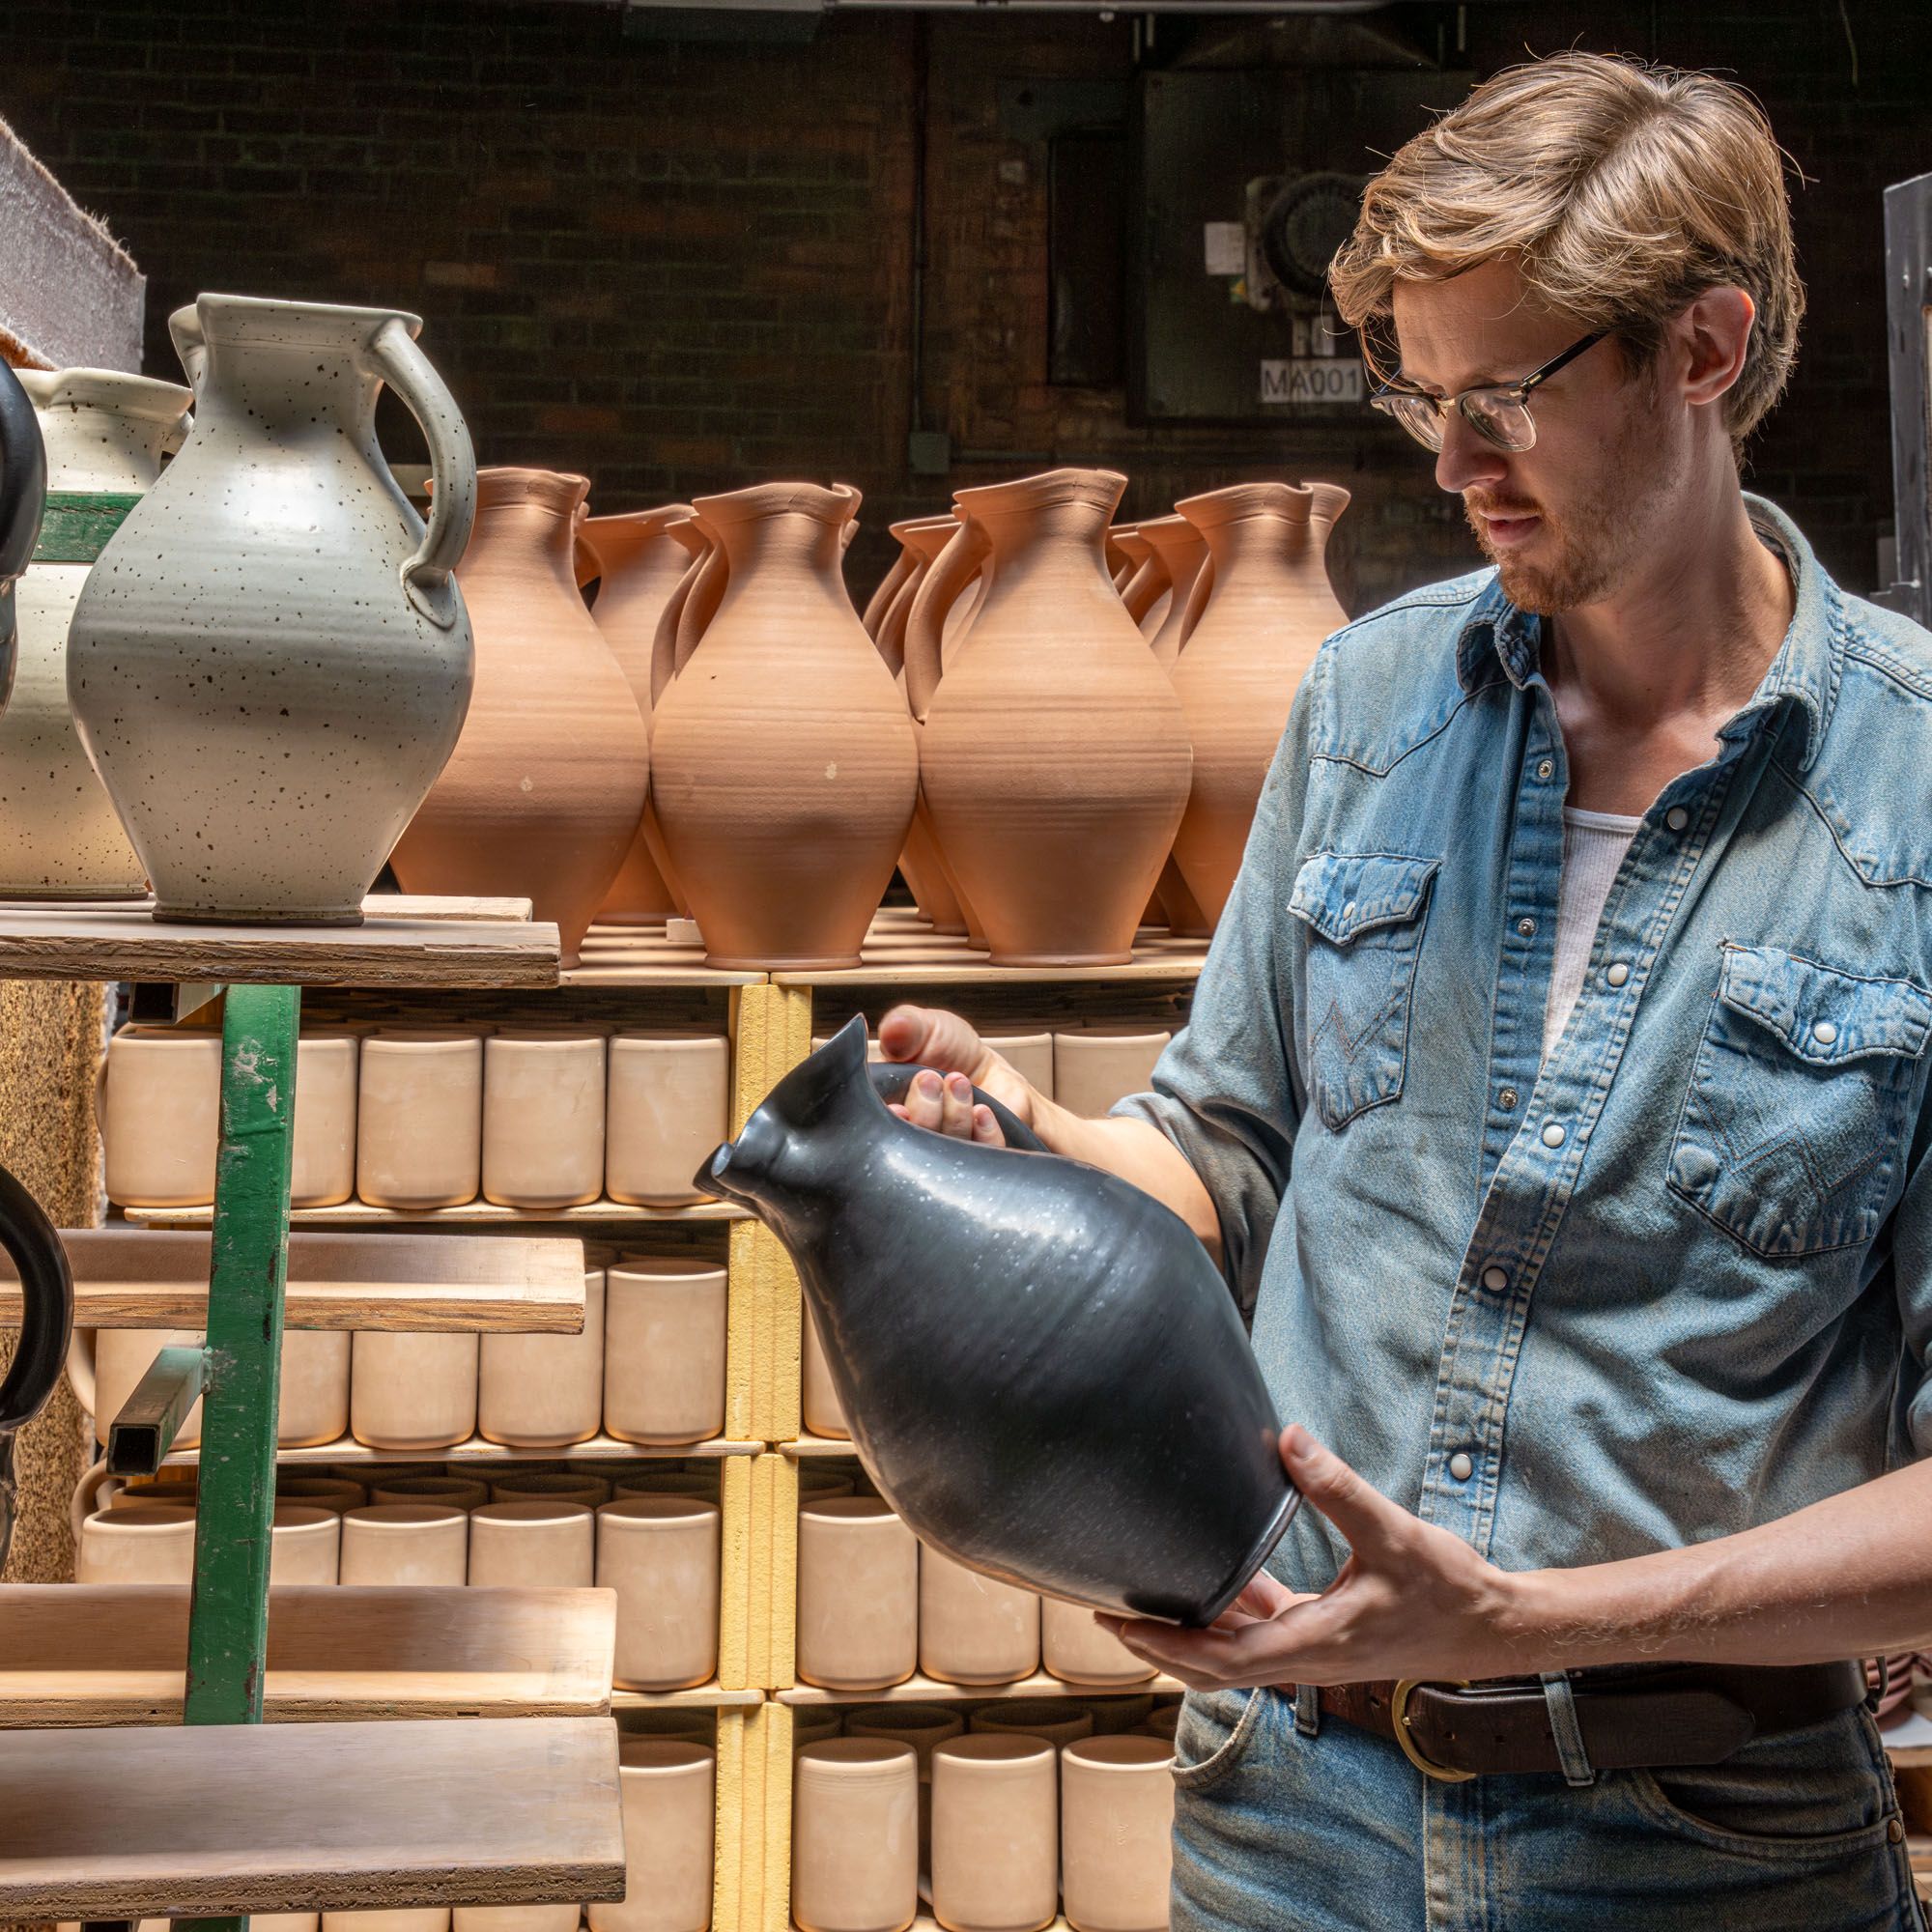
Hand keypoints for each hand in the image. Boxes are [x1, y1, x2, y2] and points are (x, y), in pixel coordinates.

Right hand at [876, 1003, 1039, 1146]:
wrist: (988, 1066)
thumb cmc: (945, 1048)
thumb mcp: (922, 1028)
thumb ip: (904, 1027)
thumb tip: (894, 1029)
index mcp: (888, 1116)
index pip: (879, 1138)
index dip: (889, 1128)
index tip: (899, 1108)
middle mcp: (916, 1143)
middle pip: (915, 1150)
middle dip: (924, 1113)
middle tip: (930, 1078)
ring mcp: (951, 1155)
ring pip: (950, 1154)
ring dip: (954, 1116)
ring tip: (958, 1080)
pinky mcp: (985, 1158)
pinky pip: (986, 1156)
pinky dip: (985, 1133)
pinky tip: (983, 1110)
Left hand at [1097, 1426, 1530, 1689]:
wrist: (1494, 1628)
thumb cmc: (1449, 1590)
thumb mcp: (1393, 1534)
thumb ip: (1339, 1488)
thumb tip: (1290, 1439)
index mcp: (1312, 1644)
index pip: (1219, 1658)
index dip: (1164, 1645)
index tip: (1118, 1626)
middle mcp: (1305, 1657)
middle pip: (1212, 1665)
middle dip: (1158, 1643)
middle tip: (1104, 1614)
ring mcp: (1315, 1649)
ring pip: (1235, 1651)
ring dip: (1190, 1629)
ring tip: (1144, 1594)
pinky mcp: (1326, 1634)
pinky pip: (1263, 1632)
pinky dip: (1233, 1612)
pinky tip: (1222, 1575)